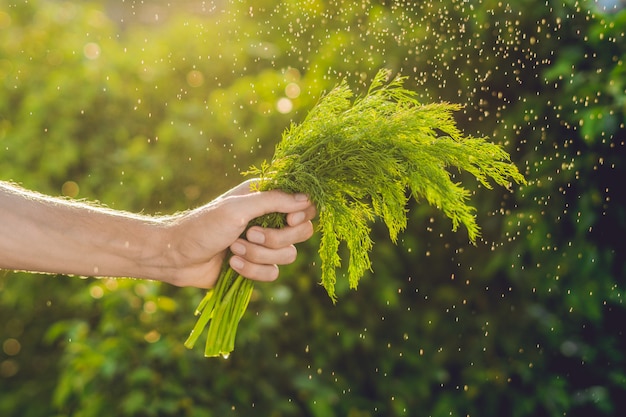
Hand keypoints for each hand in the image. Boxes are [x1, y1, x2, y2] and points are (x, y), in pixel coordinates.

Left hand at [161, 180, 315, 287]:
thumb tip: (306, 199)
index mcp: (266, 197)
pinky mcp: (257, 265)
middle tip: (249, 234)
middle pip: (302, 232)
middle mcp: (269, 218)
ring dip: (259, 255)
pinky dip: (252, 270)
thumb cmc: (203, 225)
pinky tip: (232, 264)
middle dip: (276, 239)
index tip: (288, 219)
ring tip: (233, 249)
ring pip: (288, 255)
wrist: (177, 256)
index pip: (304, 204)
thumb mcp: (238, 209)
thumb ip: (274, 201)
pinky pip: (273, 273)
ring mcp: (264, 244)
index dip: (301, 214)